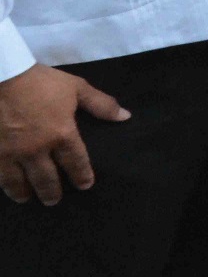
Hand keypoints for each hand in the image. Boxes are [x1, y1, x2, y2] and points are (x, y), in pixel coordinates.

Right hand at [0, 64, 127, 204]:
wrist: (2, 76)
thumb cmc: (41, 82)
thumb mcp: (76, 88)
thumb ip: (101, 104)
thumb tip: (125, 117)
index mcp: (62, 135)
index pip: (76, 163)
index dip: (82, 176)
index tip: (85, 185)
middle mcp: (37, 150)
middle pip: (46, 179)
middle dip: (51, 192)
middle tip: (54, 200)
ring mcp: (11, 153)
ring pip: (18, 182)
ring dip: (24, 193)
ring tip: (27, 198)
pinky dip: (2, 183)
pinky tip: (4, 186)